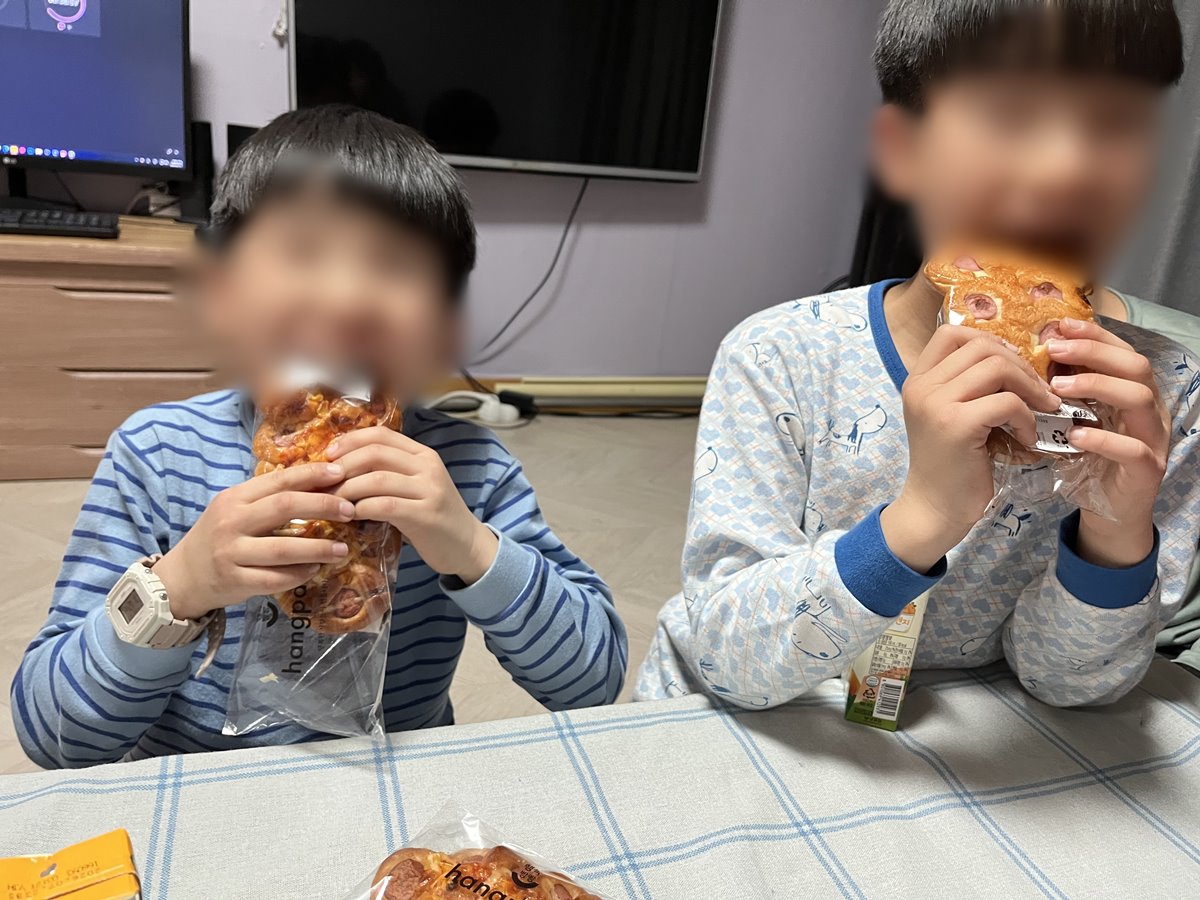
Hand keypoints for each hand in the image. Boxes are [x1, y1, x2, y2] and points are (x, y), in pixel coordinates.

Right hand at [153, 464, 353, 620]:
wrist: (181, 576)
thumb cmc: (219, 537)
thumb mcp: (235, 509)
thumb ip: (268, 498)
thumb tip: (319, 483)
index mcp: (235, 498)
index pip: (279, 480)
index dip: (312, 475)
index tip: (342, 474)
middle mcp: (231, 522)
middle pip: (284, 507)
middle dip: (323, 506)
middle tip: (351, 511)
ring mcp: (231, 553)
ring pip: (283, 548)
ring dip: (318, 548)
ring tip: (342, 550)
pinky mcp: (234, 581)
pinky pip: (275, 579)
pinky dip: (299, 574)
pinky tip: (315, 570)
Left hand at [326, 427, 498, 584]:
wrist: (467, 546)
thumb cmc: (433, 517)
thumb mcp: (416, 486)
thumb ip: (389, 473)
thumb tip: (342, 466)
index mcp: (423, 454)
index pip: (381, 434)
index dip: (350, 440)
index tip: (328, 455)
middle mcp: (428, 466)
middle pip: (375, 453)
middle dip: (343, 465)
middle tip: (323, 482)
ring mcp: (429, 490)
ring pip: (377, 479)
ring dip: (347, 490)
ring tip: (331, 502)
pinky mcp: (426, 515)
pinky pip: (385, 506)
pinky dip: (362, 508)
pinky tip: (350, 516)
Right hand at [881, 325, 1061, 571]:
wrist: (935, 508)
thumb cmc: (950, 464)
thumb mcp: (950, 414)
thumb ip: (967, 385)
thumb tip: (1015, 357)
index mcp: (918, 380)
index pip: (951, 333)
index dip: (989, 340)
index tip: (1011, 367)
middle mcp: (922, 386)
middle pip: (982, 346)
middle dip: (1021, 365)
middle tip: (1039, 392)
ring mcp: (936, 404)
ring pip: (998, 367)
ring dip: (1030, 388)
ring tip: (1042, 410)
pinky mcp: (956, 425)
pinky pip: (1007, 402)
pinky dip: (1027, 418)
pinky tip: (1028, 438)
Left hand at [1047, 318, 1167, 566]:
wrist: (1106, 511)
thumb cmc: (1086, 459)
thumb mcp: (1072, 419)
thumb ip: (1062, 392)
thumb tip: (1029, 356)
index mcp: (1131, 392)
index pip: (1121, 351)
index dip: (1093, 335)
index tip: (1058, 325)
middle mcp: (1148, 410)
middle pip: (1136, 366)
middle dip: (1094, 352)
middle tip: (1053, 350)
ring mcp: (1152, 439)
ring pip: (1139, 398)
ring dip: (1097, 386)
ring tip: (1058, 388)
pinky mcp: (1147, 471)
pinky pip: (1133, 449)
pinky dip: (1103, 439)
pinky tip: (1074, 435)